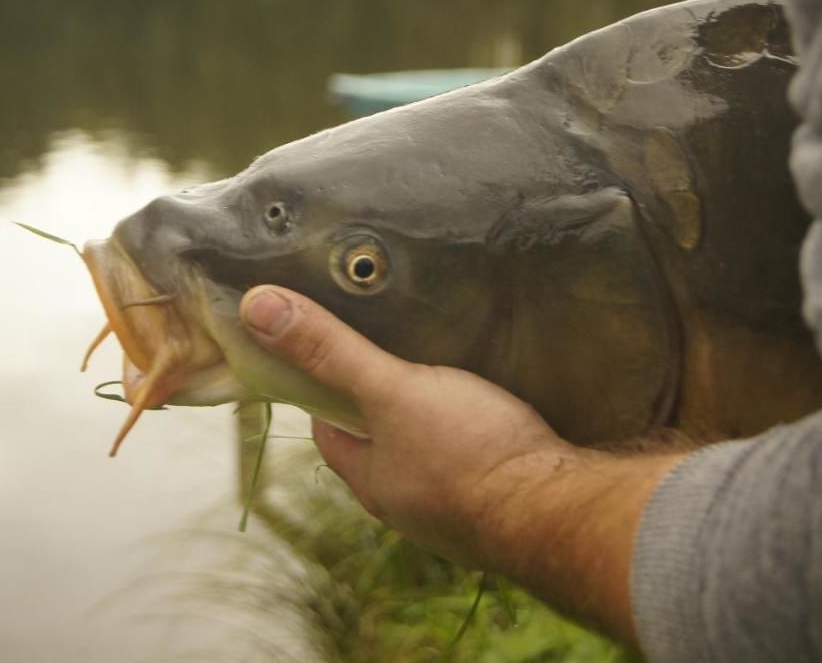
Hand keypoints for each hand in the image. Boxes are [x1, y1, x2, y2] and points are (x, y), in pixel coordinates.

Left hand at [240, 284, 569, 564]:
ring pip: (432, 450)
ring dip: (437, 415)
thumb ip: (331, 351)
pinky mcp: (506, 499)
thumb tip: (257, 309)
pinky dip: (480, 429)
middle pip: (381, 439)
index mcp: (373, 481)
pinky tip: (499, 403)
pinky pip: (480, 457)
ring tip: (451, 365)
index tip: (336, 343)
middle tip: (398, 345)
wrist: (564, 512)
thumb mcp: (392, 390)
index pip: (329, 425)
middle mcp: (410, 502)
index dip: (326, 383)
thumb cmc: (471, 455)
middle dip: (385, 398)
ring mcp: (459, 506)